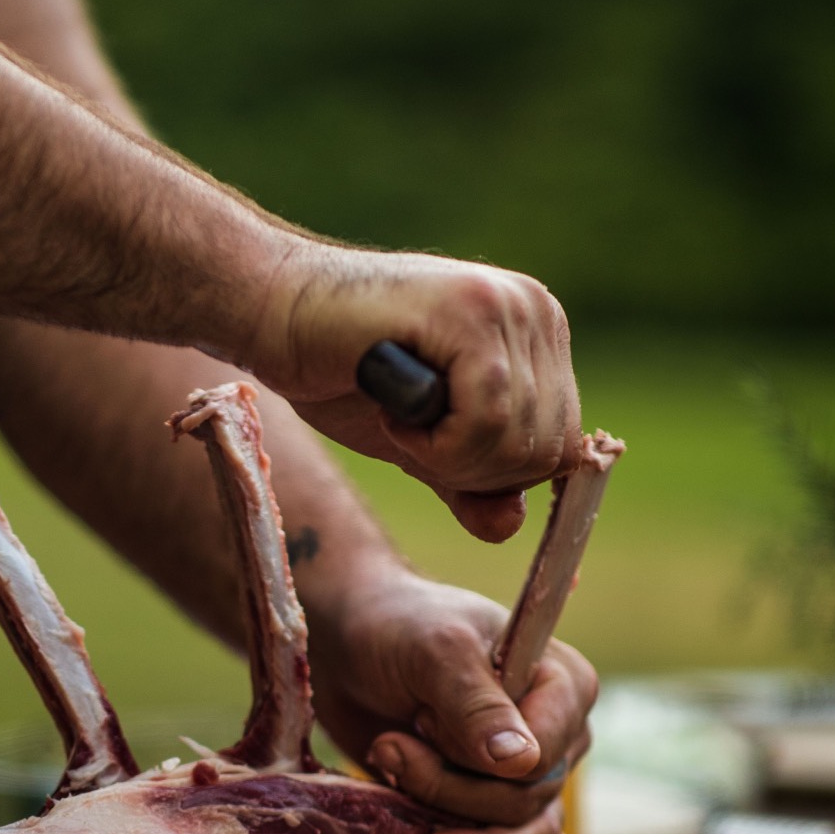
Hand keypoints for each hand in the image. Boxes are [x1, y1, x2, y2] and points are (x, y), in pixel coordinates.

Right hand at [246, 246, 580, 541]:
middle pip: (548, 452)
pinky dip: (431, 442)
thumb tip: (508, 528)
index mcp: (538, 338)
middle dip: (471, 470)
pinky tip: (391, 406)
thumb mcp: (420, 445)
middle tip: (408, 431)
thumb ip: (469, 484)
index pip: (562, 449)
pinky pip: (486, 422)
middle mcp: (537, 312)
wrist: (272, 312)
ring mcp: (510, 305)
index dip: (495, 475)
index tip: (430, 444)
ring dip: (444, 456)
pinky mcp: (472, 311)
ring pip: (518, 442)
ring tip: (397, 412)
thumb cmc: (339, 372)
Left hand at [305, 565, 596, 833]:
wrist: (348, 642)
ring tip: (413, 822)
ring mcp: (529, 782)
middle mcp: (560, 738)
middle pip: (526, 807)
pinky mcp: (492, 814)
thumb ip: (476, 703)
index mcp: (565, 686)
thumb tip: (522, 765)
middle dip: (451, 795)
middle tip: (389, 753)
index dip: (479, 764)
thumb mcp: (433, 650)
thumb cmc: (395, 628)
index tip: (422, 727)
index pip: (544, 760)